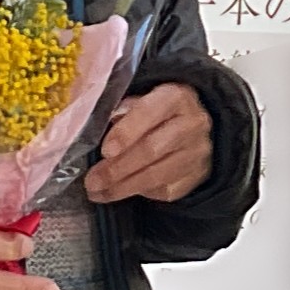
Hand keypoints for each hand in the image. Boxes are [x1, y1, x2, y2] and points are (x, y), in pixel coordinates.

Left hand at [82, 82, 214, 206]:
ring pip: (158, 175)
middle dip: (117, 168)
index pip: (149, 112)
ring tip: (97, 192)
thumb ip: (118, 107)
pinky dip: (138, 193)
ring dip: (123, 187)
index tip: (105, 151)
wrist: (191, 126)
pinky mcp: (197, 175)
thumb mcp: (138, 98)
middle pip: (152, 149)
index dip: (125, 132)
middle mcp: (192, 124)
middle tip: (92, 180)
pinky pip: (165, 190)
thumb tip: (95, 122)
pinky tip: (118, 192)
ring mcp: (196, 152)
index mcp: (174, 96)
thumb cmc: (154, 111)